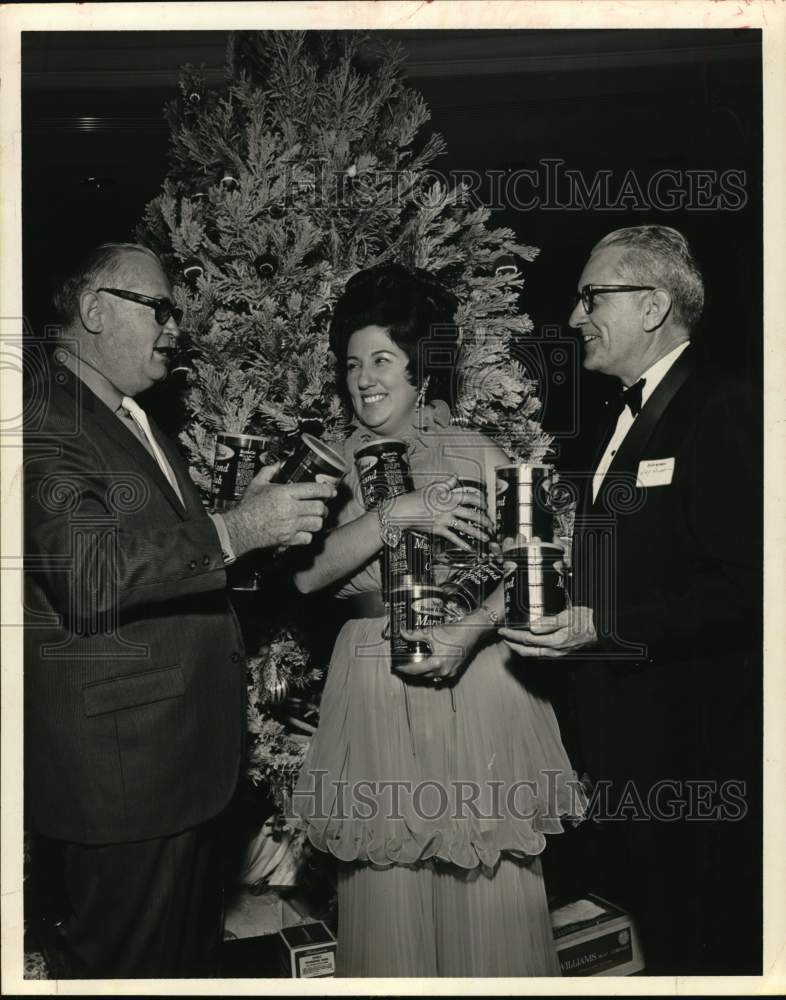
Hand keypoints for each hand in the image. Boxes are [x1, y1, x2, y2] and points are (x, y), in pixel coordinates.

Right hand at [222, 463, 336, 554]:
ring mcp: (291, 525)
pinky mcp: (289, 539)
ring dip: (318, 521)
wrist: (239, 528)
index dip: (327, 490)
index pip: (313, 490)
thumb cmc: (248, 507)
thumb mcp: (257, 484)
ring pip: (317, 524)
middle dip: (323, 508)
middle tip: (322, 508)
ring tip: (314, 519)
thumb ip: (269, 472)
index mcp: (284, 493)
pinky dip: (308, 536)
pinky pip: (308, 538)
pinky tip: (304, 532)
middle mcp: (290, 509)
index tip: (332, 491)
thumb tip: (278, 464)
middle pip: (319, 508)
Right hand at [388, 474, 493, 551]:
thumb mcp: (432, 487)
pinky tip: (469, 547)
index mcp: (449, 497)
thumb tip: (455, 478)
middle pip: (471, 514)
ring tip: (485, 537)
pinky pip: (453, 538)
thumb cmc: (416, 498)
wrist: (404, 510)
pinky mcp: (439, 530)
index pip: (469, 497)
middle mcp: (449, 509)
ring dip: (477, 533)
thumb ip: (446, 483)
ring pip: (465, 527)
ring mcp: (444, 521)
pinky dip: (462, 543)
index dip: (480, 500)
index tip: (486, 504)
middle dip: (483, 519)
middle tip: (491, 524)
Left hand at [395, 620, 478, 682]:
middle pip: (423, 675)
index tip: (396, 667)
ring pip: (432, 677)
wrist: (470, 632)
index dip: (404, 669)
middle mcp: (443, 671)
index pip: (415, 670)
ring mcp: (450, 672)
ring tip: (415, 666)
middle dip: (412, 671)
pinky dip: (433, 672)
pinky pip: (441, 675)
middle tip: (403, 666)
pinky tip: (429, 666)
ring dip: (423, 673)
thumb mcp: (430, 632)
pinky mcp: (456, 671)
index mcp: (436, 663)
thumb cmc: (452, 632)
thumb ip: (414, 635)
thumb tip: (402, 633)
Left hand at [499, 606, 596, 658]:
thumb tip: (531, 627)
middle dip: (513, 645)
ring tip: (512, 642)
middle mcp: (554, 651)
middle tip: (503, 637)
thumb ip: (548, 623)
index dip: (513, 635)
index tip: (503, 630)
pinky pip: (541, 655)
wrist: (602, 630)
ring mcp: (558, 654)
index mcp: (555, 641)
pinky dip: (530, 651)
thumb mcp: (567, 616)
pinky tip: (528, 646)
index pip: (527, 639)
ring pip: (533, 655)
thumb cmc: (586, 620)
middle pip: (527, 651)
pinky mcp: (561, 653)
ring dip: (520, 649)